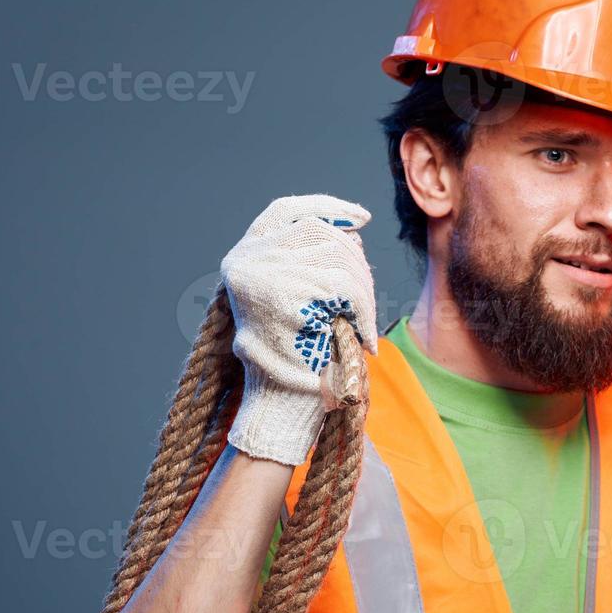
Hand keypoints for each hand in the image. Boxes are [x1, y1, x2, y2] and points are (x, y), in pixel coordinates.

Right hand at [219, 194, 376, 465]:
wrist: (282, 405)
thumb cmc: (294, 358)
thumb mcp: (296, 297)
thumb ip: (309, 260)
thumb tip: (351, 227)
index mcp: (243, 256)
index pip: (286, 211)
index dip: (324, 208)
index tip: (360, 218)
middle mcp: (245, 259)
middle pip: (320, 233)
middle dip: (356, 262)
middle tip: (368, 303)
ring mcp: (261, 273)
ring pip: (337, 257)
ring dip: (364, 291)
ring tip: (363, 324)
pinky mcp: (283, 293)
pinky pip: (343, 285)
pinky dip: (365, 309)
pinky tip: (364, 335)